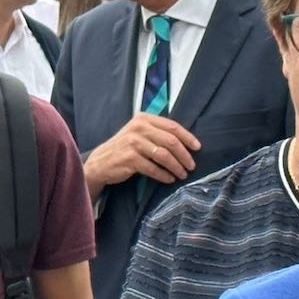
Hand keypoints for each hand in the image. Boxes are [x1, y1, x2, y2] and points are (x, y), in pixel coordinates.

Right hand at [84, 112, 199, 194]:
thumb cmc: (124, 148)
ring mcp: (133, 143)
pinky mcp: (130, 158)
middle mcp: (138, 128)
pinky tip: (169, 179)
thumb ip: (157, 132)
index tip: (197, 148)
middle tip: (191, 165)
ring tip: (182, 174)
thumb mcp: (139, 133)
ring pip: (163, 155)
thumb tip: (185, 142)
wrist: (101, 162)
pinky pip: (153, 168)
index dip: (187, 137)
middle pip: (171, 141)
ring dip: (176, 167)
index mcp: (144, 119)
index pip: (172, 126)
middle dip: (184, 155)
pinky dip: (164, 175)